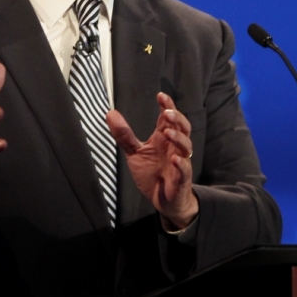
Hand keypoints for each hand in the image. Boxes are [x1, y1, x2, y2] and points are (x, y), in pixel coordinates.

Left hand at [106, 92, 197, 229]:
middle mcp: (175, 147)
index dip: (168, 106)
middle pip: (183, 127)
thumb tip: (110, 113)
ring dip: (179, 138)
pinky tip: (175, 159)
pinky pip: (185, 170)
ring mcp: (180, 162)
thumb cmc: (151, 173)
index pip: (169, 118)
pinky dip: (182, 164)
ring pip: (186, 146)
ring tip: (168, 132)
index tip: (160, 96)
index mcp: (164, 138)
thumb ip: (124, 134)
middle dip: (177, 118)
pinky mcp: (182, 179)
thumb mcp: (134, 152)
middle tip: (166, 112)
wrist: (161, 200)